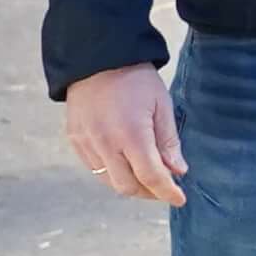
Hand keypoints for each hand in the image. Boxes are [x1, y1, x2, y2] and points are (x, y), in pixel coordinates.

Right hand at [60, 62, 184, 206]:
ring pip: (109, 181)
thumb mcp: (161, 105)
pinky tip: (124, 162)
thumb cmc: (135, 78)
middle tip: (164, 186)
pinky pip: (94, 167)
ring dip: (130, 183)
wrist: (97, 56)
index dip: (168, 193)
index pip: (152, 177)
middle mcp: (105, 143)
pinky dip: (111, 172)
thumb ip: (168, 142)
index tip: (180, 199)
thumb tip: (178, 172)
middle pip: (128, 187)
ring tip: (145, 174)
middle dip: (149, 192)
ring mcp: (86, 142)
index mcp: (131, 134)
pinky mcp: (74, 139)